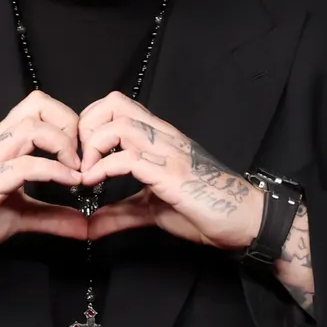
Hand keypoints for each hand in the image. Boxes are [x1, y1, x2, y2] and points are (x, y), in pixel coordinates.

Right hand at [0, 91, 87, 260]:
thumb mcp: (21, 215)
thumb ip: (54, 216)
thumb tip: (86, 226)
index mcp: (4, 142)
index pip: (39, 105)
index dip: (68, 120)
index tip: (83, 151)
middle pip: (38, 104)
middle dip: (69, 126)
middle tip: (81, 157)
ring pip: (32, 128)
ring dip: (63, 146)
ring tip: (75, 171)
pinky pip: (25, 167)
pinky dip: (54, 172)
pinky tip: (68, 185)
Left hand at [77, 92, 262, 250]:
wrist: (245, 220)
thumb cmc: (204, 209)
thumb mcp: (151, 210)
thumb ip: (119, 212)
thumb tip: (90, 223)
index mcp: (158, 137)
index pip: (116, 105)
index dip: (90, 123)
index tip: (81, 154)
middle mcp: (162, 136)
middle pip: (113, 103)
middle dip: (87, 127)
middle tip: (81, 158)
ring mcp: (168, 152)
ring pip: (119, 123)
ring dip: (93, 146)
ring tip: (87, 173)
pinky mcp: (171, 173)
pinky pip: (129, 157)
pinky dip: (103, 168)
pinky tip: (96, 184)